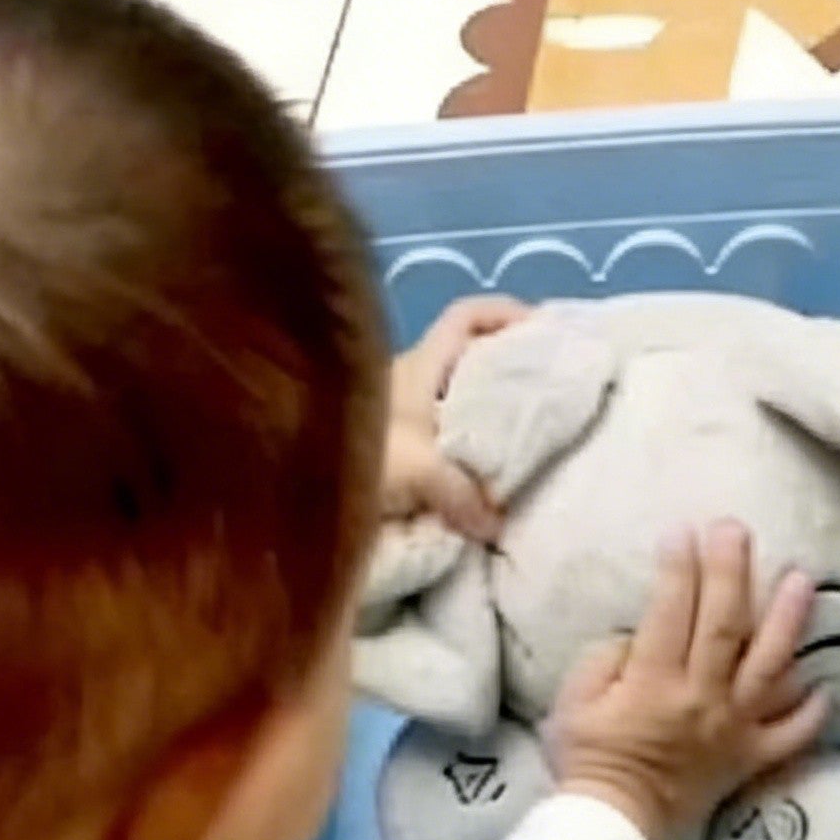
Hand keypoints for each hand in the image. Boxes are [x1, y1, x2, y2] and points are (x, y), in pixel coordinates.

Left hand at [380, 295, 529, 541]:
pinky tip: (477, 478)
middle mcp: (405, 381)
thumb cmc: (361, 458)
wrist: (298, 493)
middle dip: (500, 370)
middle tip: (540, 393)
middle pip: (462, 359)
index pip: (465, 316)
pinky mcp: (385, 450)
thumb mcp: (421, 469)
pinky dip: (458, 455)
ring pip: (448, 403)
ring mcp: (393, 414)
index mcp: (418, 365)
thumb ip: (464, 493)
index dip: (504, 313)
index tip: (541, 329)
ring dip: (479, 418)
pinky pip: (434, 443)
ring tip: (517, 441)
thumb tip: (497, 527)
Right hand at [546, 522, 829, 839]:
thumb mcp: (574, 703)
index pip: (670, 611)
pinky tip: (824, 684)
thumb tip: (638, 636)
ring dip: (787, 620)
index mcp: (654, 683)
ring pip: (769, 667)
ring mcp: (733, 729)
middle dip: (730, 570)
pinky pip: (790, 734)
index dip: (678, 567)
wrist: (614, 827)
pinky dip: (812, 711)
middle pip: (724, 624)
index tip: (682, 532)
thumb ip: (605, 660)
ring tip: (801, 579)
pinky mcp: (749, 759)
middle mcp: (702, 699)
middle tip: (735, 529)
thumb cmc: (588, 763)